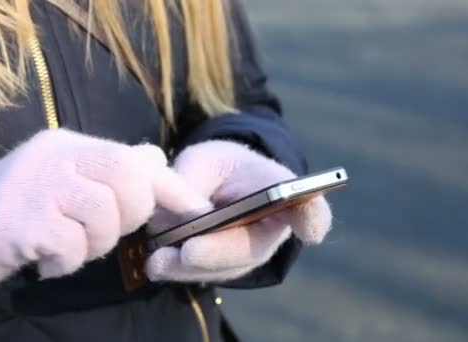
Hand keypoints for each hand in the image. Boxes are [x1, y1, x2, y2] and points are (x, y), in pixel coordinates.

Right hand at [0, 129, 202, 308]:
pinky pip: (72, 246)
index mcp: (68, 144)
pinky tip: (48, 260)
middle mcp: (53, 156)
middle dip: (130, 215)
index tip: (198, 210)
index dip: (171, 187)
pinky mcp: (19, 222)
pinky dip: (68, 261)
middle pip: (127, 180)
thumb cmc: (22, 210)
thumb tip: (156, 157)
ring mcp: (34, 186)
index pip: (133, 158)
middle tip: (103, 231)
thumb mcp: (66, 180)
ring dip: (96, 243)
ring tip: (69, 246)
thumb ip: (111, 169)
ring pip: (104, 215)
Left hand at [146, 140, 331, 282]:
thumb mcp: (203, 160)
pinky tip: (155, 265)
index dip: (311, 218)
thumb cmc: (217, 166)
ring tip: (158, 263)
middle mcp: (272, 229)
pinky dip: (178, 270)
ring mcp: (249, 253)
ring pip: (225, 268)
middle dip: (217, 252)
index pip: (309, 208)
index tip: (310, 229)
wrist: (215, 182)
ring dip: (190, 268)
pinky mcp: (224, 267)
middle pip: (253, 248)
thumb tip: (186, 218)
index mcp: (279, 191)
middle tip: (188, 252)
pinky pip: (205, 273)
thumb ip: (194, 183)